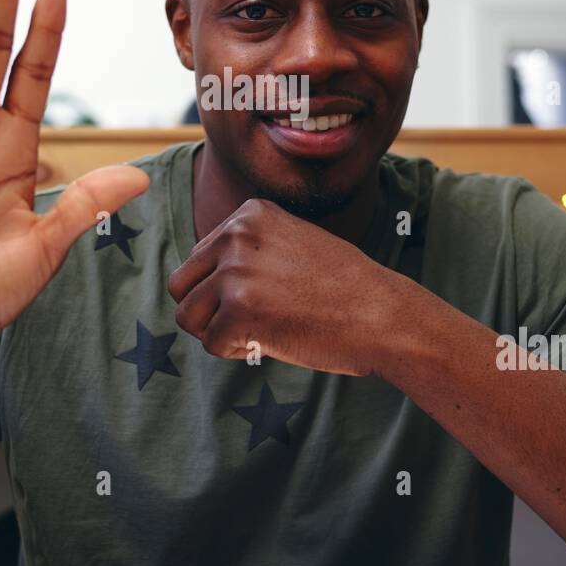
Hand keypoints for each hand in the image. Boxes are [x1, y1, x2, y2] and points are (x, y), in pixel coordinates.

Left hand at [166, 199, 400, 375]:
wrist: (383, 315)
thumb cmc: (343, 287)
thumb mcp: (292, 242)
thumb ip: (247, 249)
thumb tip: (198, 278)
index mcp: (248, 213)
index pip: (199, 258)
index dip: (222, 288)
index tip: (264, 293)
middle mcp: (237, 235)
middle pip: (182, 284)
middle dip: (207, 310)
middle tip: (248, 321)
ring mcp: (236, 272)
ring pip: (187, 316)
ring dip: (217, 332)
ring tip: (257, 330)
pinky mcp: (239, 311)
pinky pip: (211, 344)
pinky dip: (236, 352)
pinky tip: (270, 341)